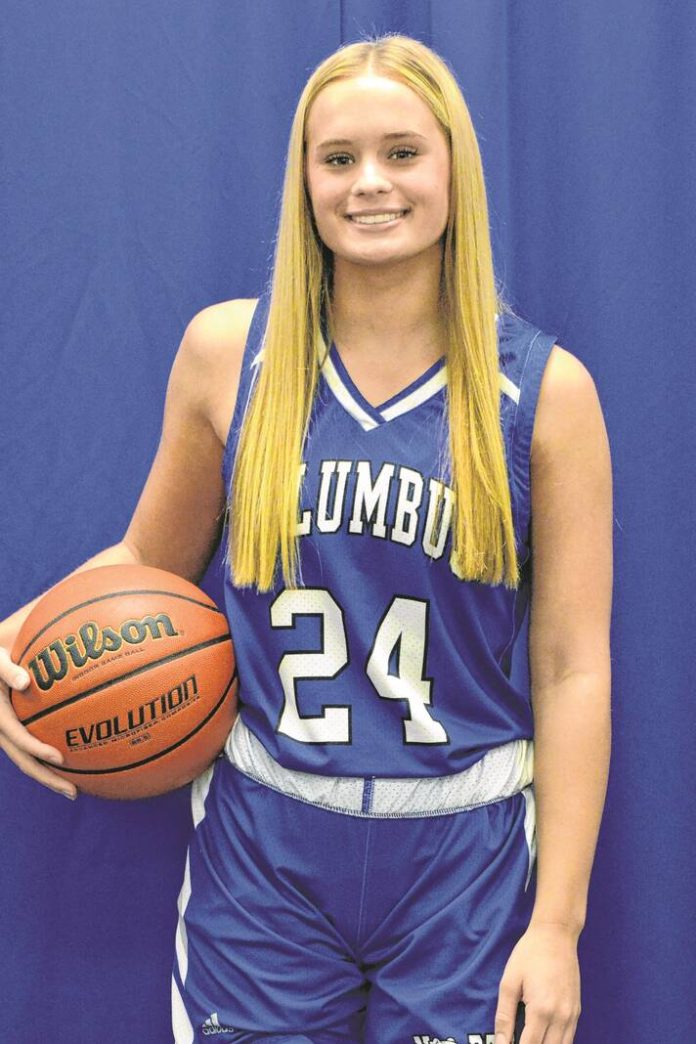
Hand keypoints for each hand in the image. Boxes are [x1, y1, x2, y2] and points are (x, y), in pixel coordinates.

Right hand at [0, 647, 77, 799]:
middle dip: (48, 778)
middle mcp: (2, 730)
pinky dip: (51, 761)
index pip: (16, 737)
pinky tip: (77, 766)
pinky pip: (34, 749)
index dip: (35, 749)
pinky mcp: (19, 730)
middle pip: (24, 760)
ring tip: (76, 791)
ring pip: (29, 760)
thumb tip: (24, 683)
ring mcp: (10, 733)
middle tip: (73, 792)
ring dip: (50, 777)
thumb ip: (6, 670)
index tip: (59, 759)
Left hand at [494, 922, 580, 1043]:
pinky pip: (569, 1039)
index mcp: (541, 1010)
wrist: (556, 934)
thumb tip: (500, 1043)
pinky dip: (557, 1043)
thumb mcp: (509, 982)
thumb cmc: (529, 954)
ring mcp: (572, 1015)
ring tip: (529, 1039)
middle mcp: (561, 1017)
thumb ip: (504, 1016)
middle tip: (516, 1041)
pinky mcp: (577, 1011)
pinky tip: (543, 1038)